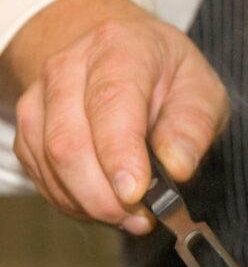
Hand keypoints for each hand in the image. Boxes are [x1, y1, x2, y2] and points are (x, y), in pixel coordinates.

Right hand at [1, 0, 228, 233]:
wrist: (120, 52)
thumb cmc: (167, 76)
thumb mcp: (202, 90)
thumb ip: (193, 127)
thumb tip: (177, 168)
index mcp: (120, 48)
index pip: (111, 103)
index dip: (119, 154)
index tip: (136, 193)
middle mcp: (69, 68)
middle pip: (69, 141)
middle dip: (104, 194)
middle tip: (142, 217)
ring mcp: (40, 97)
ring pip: (49, 163)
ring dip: (89, 202)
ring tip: (131, 216)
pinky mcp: (27, 127)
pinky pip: (41, 175)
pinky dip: (73, 201)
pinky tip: (104, 204)